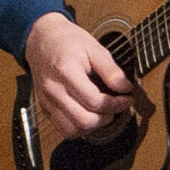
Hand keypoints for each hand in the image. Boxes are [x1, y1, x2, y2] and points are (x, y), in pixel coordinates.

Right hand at [24, 12, 133, 138]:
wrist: (41, 39)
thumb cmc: (68, 40)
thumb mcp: (94, 47)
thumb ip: (110, 70)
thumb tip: (126, 88)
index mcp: (66, 71)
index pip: (94, 100)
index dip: (116, 104)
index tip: (128, 99)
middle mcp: (53, 90)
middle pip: (83, 120)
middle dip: (106, 118)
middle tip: (118, 107)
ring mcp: (47, 101)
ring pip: (72, 130)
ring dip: (93, 126)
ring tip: (105, 112)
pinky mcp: (44, 108)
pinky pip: (63, 129)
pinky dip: (80, 128)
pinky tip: (90, 115)